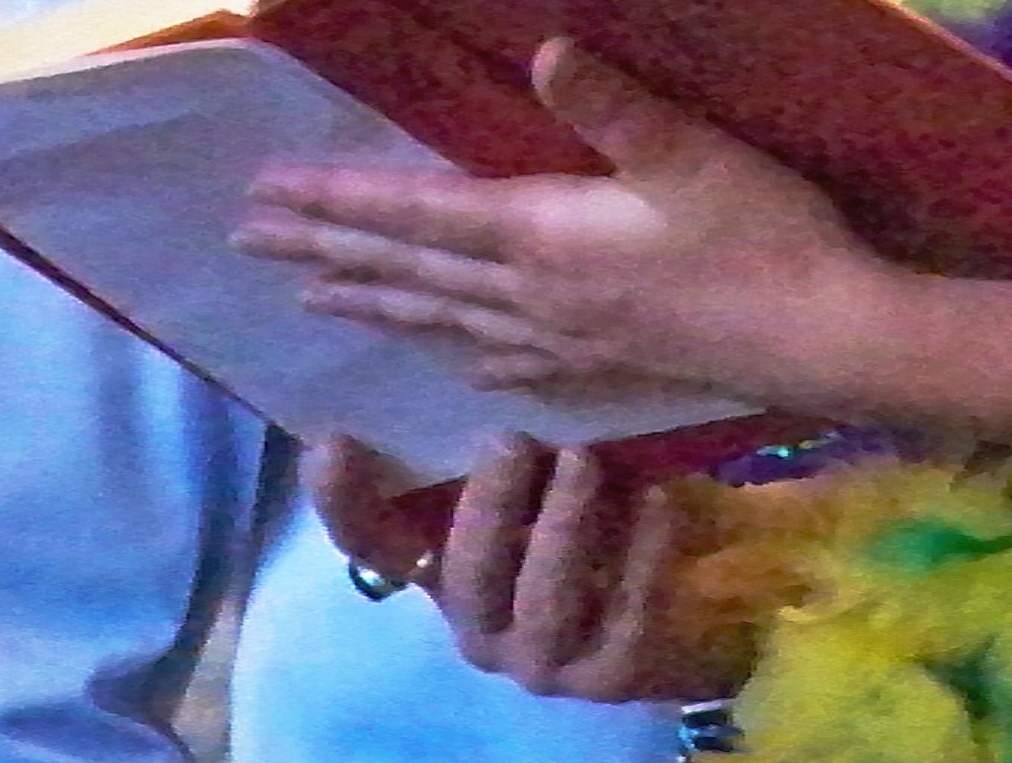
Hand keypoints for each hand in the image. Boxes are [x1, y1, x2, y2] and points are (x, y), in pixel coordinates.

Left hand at [231, 39, 899, 412]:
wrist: (825, 340)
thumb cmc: (763, 235)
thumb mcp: (693, 154)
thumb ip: (612, 105)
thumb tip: (543, 47)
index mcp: (543, 236)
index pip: (415, 215)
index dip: (337, 201)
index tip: (265, 193)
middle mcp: (533, 297)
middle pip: (406, 272)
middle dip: (323, 251)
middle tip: (246, 241)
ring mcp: (564, 341)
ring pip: (439, 321)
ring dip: (369, 301)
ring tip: (308, 296)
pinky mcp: (599, 368)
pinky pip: (498, 364)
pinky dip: (452, 352)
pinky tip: (445, 358)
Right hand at [314, 433, 743, 704]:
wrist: (679, 605)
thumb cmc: (585, 518)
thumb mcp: (535, 474)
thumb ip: (496, 437)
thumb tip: (467, 339)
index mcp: (442, 570)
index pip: (373, 545)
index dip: (346, 500)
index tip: (332, 441)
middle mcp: (480, 622)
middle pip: (465, 572)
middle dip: (488, 504)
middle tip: (511, 439)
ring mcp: (544, 657)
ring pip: (544, 597)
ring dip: (562, 523)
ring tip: (584, 458)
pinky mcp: (610, 672)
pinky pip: (625, 614)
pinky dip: (640, 552)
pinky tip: (656, 496)